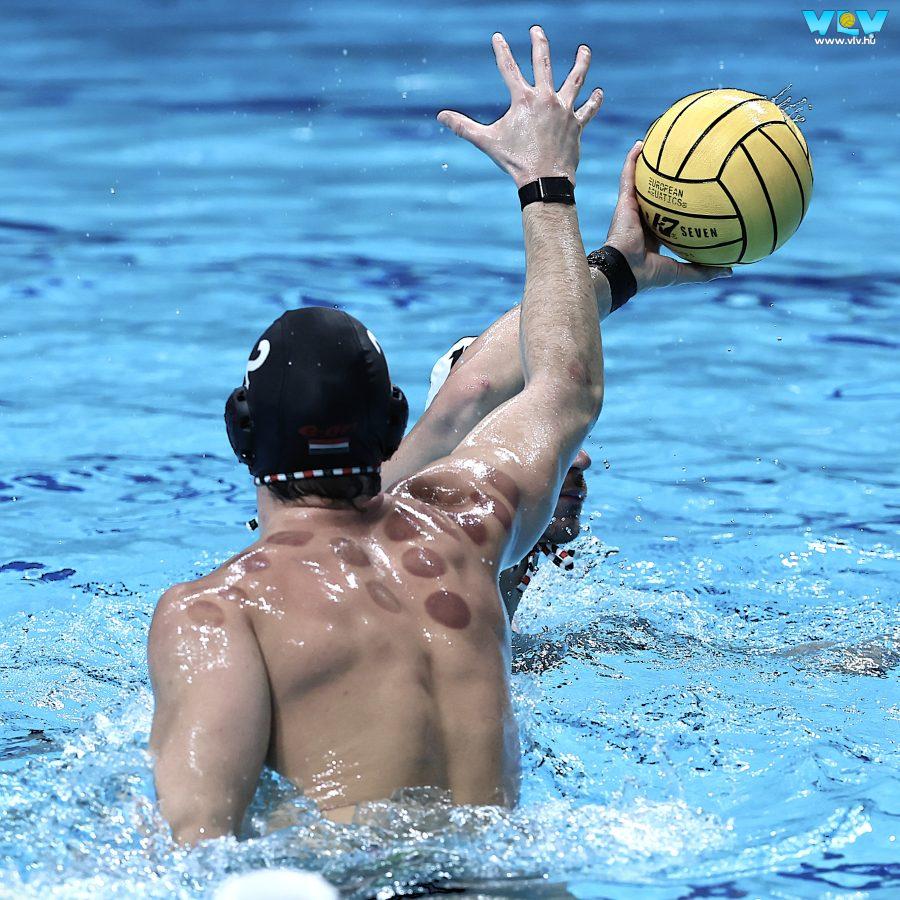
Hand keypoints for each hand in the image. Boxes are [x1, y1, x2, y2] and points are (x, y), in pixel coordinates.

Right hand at [436, 26, 603, 187]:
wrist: (543, 180)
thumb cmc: (515, 161)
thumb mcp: (486, 142)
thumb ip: (463, 126)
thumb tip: (441, 116)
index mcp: (523, 99)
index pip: (509, 68)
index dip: (502, 51)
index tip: (498, 37)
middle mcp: (545, 98)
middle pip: (543, 62)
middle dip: (539, 43)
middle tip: (537, 30)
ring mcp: (564, 110)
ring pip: (575, 79)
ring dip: (580, 63)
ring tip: (584, 50)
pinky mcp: (576, 124)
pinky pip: (588, 109)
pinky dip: (594, 101)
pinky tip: (599, 92)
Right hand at [605, 141, 732, 289]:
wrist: (626, 271)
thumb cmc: (650, 274)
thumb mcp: (682, 272)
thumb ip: (704, 270)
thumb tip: (731, 270)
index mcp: (656, 234)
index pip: (669, 216)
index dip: (680, 205)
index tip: (693, 193)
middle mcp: (644, 219)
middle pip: (656, 194)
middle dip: (665, 180)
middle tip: (679, 161)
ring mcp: (632, 209)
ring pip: (640, 181)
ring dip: (646, 163)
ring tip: (657, 141)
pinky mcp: (623, 202)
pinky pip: (627, 176)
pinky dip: (632, 159)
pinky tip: (641, 143)